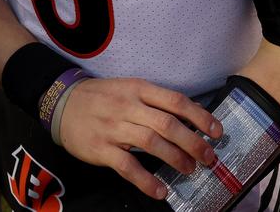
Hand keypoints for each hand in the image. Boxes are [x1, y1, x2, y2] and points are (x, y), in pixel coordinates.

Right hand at [58, 77, 221, 200]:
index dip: (199, 116)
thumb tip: (189, 116)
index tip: (216, 130)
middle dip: (192, 141)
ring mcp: (114, 127)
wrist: (63, 102)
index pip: (175, 101)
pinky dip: (145, 180)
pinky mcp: (101, 149)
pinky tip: (160, 190)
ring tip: (190, 170)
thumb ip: (155, 101)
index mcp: (138, 89)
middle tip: (208, 157)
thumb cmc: (102, 96)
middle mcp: (128, 106)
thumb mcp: (129, 89)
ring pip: (150, 143)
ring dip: (174, 158)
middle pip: (166, 123)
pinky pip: (126, 166)